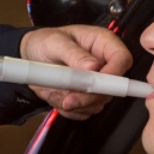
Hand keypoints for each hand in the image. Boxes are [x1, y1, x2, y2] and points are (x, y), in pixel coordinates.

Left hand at [18, 24, 133, 119]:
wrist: (30, 56)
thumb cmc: (45, 42)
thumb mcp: (54, 42)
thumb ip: (73, 54)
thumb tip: (93, 67)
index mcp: (103, 44)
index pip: (122, 59)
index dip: (113, 75)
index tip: (93, 84)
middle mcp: (104, 65)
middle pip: (111, 89)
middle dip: (87, 97)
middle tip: (66, 98)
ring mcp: (96, 84)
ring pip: (97, 104)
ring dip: (73, 104)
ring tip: (52, 89)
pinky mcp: (86, 98)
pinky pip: (83, 112)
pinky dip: (66, 109)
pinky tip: (54, 95)